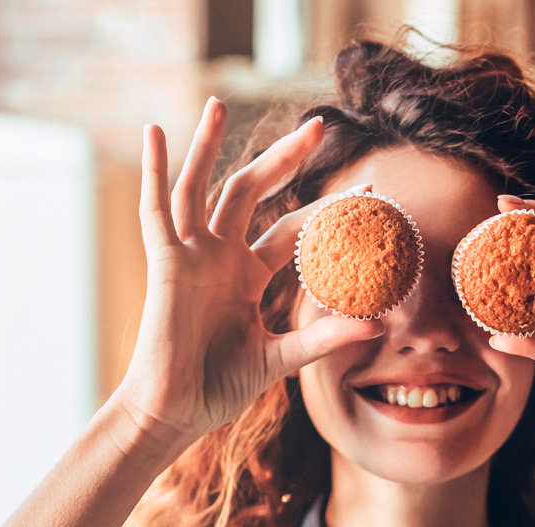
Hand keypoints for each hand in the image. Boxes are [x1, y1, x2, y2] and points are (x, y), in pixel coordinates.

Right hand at [113, 98, 383, 444]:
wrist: (174, 414)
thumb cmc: (218, 388)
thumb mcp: (280, 359)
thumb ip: (324, 338)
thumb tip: (380, 326)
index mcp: (246, 276)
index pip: (292, 230)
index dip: (328, 211)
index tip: (370, 191)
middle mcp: (219, 257)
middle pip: (251, 192)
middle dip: (283, 159)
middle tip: (319, 125)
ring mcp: (190, 257)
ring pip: (201, 187)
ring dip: (207, 145)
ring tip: (219, 103)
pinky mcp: (164, 264)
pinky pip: (157, 210)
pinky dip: (154, 171)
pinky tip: (154, 133)